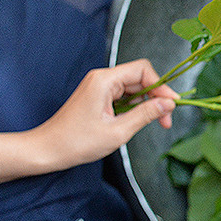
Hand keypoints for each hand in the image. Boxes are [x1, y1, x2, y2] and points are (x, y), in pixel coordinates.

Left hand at [32, 59, 178, 168]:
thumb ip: (146, 114)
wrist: (47, 149)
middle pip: (140, 78)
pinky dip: (135, 107)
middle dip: (156, 97)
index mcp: (104, 80)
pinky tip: (138, 121)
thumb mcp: (118, 131)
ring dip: (147, 103)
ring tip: (155, 122)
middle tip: (166, 119)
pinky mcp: (98, 96)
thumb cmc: (76, 142)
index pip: (143, 70)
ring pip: (133, 87)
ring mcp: (99, 86)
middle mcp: (102, 78)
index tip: (172, 104)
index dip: (161, 85)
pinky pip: (123, 95)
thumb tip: (168, 104)